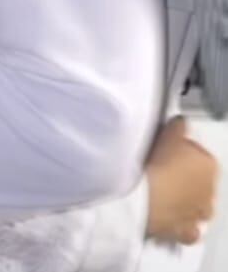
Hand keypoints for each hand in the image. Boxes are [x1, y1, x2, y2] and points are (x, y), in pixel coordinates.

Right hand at [145, 116, 218, 244]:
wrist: (146, 197)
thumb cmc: (158, 161)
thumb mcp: (168, 132)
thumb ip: (178, 127)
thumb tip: (181, 123)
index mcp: (210, 165)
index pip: (198, 151)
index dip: (180, 148)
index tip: (165, 146)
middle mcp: (211, 192)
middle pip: (199, 181)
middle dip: (185, 177)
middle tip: (162, 168)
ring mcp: (199, 215)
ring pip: (197, 207)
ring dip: (186, 201)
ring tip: (163, 193)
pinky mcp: (186, 233)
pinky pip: (188, 230)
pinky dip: (181, 224)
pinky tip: (168, 217)